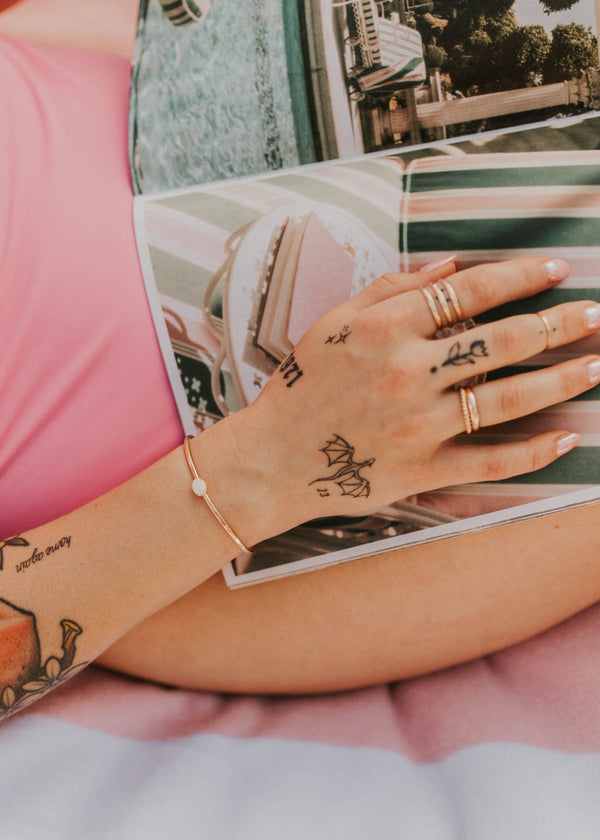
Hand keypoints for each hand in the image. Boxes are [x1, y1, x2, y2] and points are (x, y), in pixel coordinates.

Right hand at [232, 257, 599, 534]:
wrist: (271, 461)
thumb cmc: (301, 388)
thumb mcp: (335, 323)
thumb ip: (392, 289)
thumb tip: (453, 265)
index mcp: (386, 329)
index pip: (471, 291)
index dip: (521, 276)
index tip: (556, 268)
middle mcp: (408, 373)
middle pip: (503, 341)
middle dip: (559, 323)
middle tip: (595, 314)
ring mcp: (419, 425)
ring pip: (509, 400)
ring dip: (562, 379)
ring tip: (597, 364)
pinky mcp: (422, 470)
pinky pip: (490, 461)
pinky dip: (534, 452)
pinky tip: (568, 438)